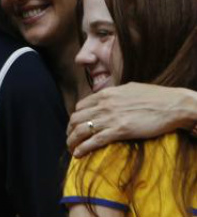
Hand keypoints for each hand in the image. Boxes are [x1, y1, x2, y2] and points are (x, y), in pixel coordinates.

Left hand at [67, 83, 193, 156]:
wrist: (173, 105)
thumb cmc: (155, 97)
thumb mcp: (129, 89)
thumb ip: (115, 94)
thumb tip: (109, 97)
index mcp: (106, 94)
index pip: (80, 106)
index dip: (75, 118)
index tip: (75, 126)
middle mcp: (104, 104)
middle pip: (76, 118)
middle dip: (70, 131)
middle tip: (70, 139)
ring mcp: (111, 117)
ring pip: (80, 130)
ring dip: (72, 141)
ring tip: (71, 149)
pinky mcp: (120, 130)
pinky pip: (94, 141)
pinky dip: (82, 148)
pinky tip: (78, 154)